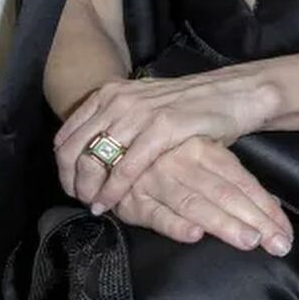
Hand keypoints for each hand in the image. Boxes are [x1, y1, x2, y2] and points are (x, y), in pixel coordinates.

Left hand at [54, 71, 275, 213]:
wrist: (234, 94)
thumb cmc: (191, 106)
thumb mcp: (146, 106)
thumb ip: (119, 121)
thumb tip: (93, 150)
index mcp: (111, 93)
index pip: (68, 134)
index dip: (64, 167)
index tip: (73, 187)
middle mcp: (119, 100)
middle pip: (74, 149)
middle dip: (73, 181)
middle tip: (82, 201)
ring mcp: (140, 112)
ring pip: (96, 159)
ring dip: (91, 188)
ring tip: (96, 205)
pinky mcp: (163, 127)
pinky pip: (127, 166)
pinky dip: (114, 189)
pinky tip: (112, 203)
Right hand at [112, 137, 293, 254]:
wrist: (110, 146)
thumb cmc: (166, 155)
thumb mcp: (202, 157)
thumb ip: (231, 180)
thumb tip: (270, 204)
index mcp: (204, 150)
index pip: (242, 181)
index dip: (265, 207)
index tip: (285, 232)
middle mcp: (183, 163)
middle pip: (225, 194)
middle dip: (255, 220)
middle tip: (278, 245)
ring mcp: (157, 181)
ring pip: (195, 203)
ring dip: (223, 223)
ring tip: (248, 240)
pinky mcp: (132, 202)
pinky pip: (155, 215)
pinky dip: (174, 224)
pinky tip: (194, 236)